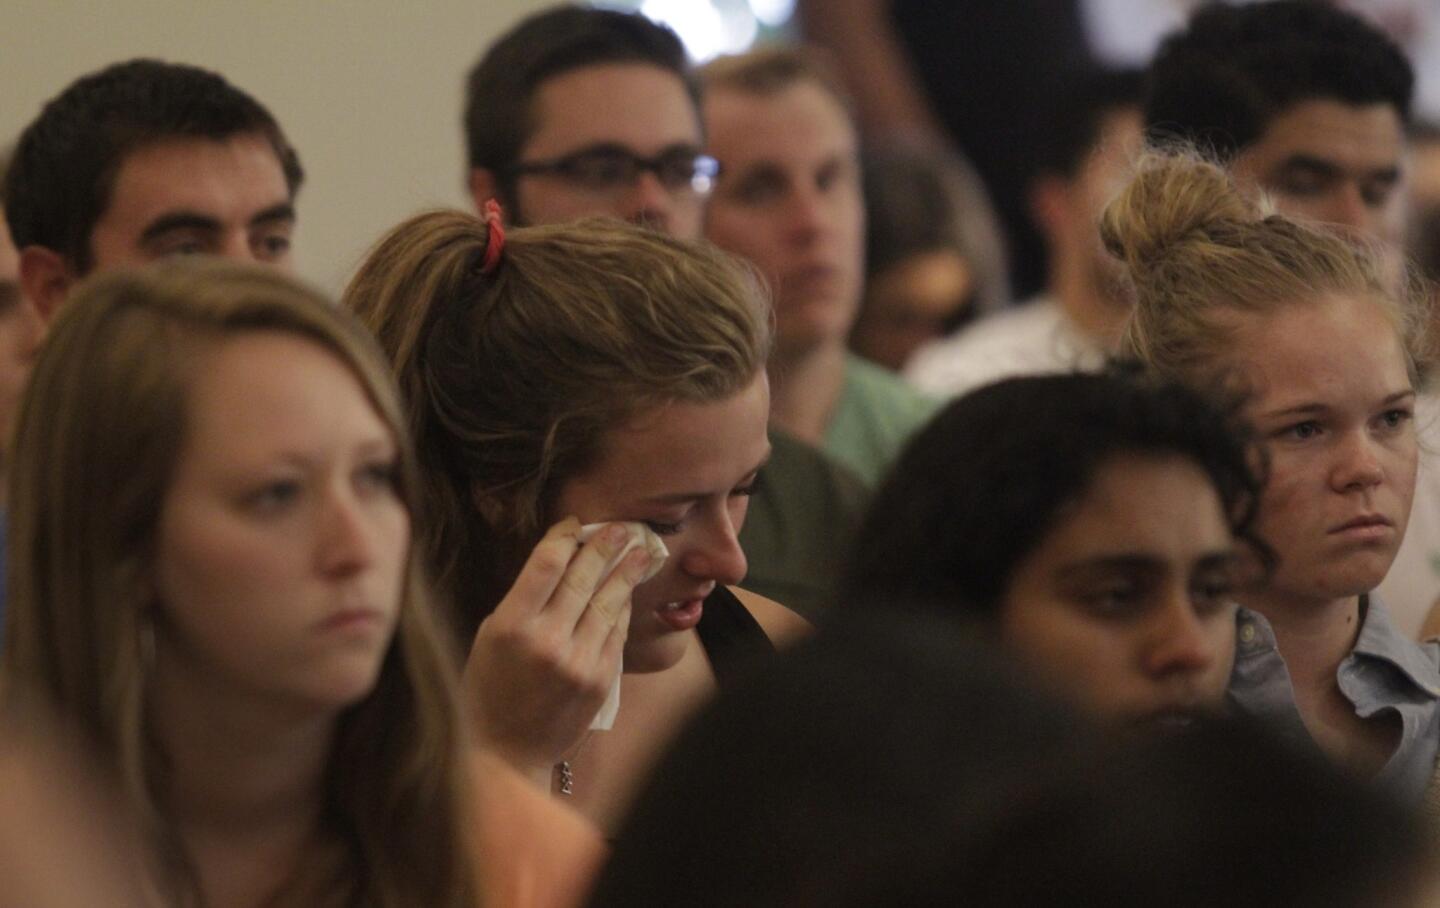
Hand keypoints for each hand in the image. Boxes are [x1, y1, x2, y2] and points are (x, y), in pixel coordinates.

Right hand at [462, 517, 649, 781]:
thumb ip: (523, 600)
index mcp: (511, 625)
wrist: (506, 752)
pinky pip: (615, 634)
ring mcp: (578, 662)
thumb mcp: (491, 636)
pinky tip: (628, 592)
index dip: (564, 537)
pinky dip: (621, 610)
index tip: (575, 524)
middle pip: (584, 578)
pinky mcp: (599, 680)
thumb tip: (560, 559)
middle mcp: (547, 641)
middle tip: (623, 527)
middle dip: (605, 547)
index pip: (546, 564)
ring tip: (641, 551)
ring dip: (626, 574)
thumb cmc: (490, 688)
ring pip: (608, 604)